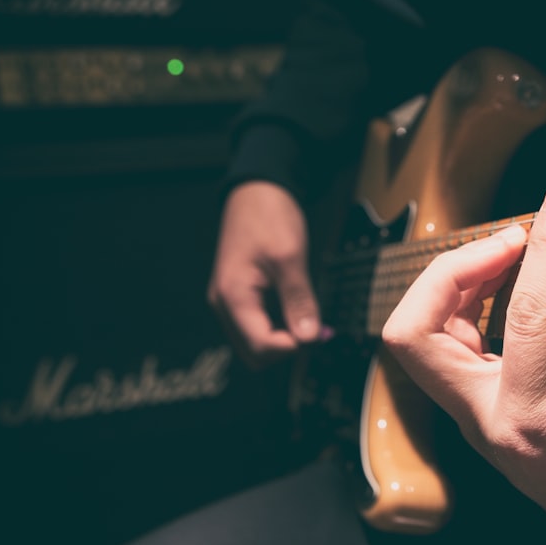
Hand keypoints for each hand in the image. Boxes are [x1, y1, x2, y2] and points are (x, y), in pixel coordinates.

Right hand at [208, 181, 322, 367]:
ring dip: (285, 340)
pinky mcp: (239, 297)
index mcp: (232, 296)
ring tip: (313, 322)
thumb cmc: (269, 216)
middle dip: (288, 348)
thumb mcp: (290, 257)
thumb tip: (309, 338)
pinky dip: (279, 328)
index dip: (293, 347)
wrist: (256, 191)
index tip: (321, 333)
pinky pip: (257, 327)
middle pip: (255, 353)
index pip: (260, 345)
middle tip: (319, 331)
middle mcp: (224, 304)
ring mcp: (229, 301)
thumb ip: (299, 300)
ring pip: (255, 344)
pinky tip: (301, 314)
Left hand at [382, 178, 545, 544]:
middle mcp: (484, 420)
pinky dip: (472, 302)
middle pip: (414, 335)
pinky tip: (515, 281)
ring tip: (517, 248)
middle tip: (517, 237)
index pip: (526, 315)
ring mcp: (476, 417)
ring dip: (457, 282)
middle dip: (453, 270)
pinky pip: (451, 344)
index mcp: (528, 423)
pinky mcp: (484, 408)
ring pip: (423, 337)